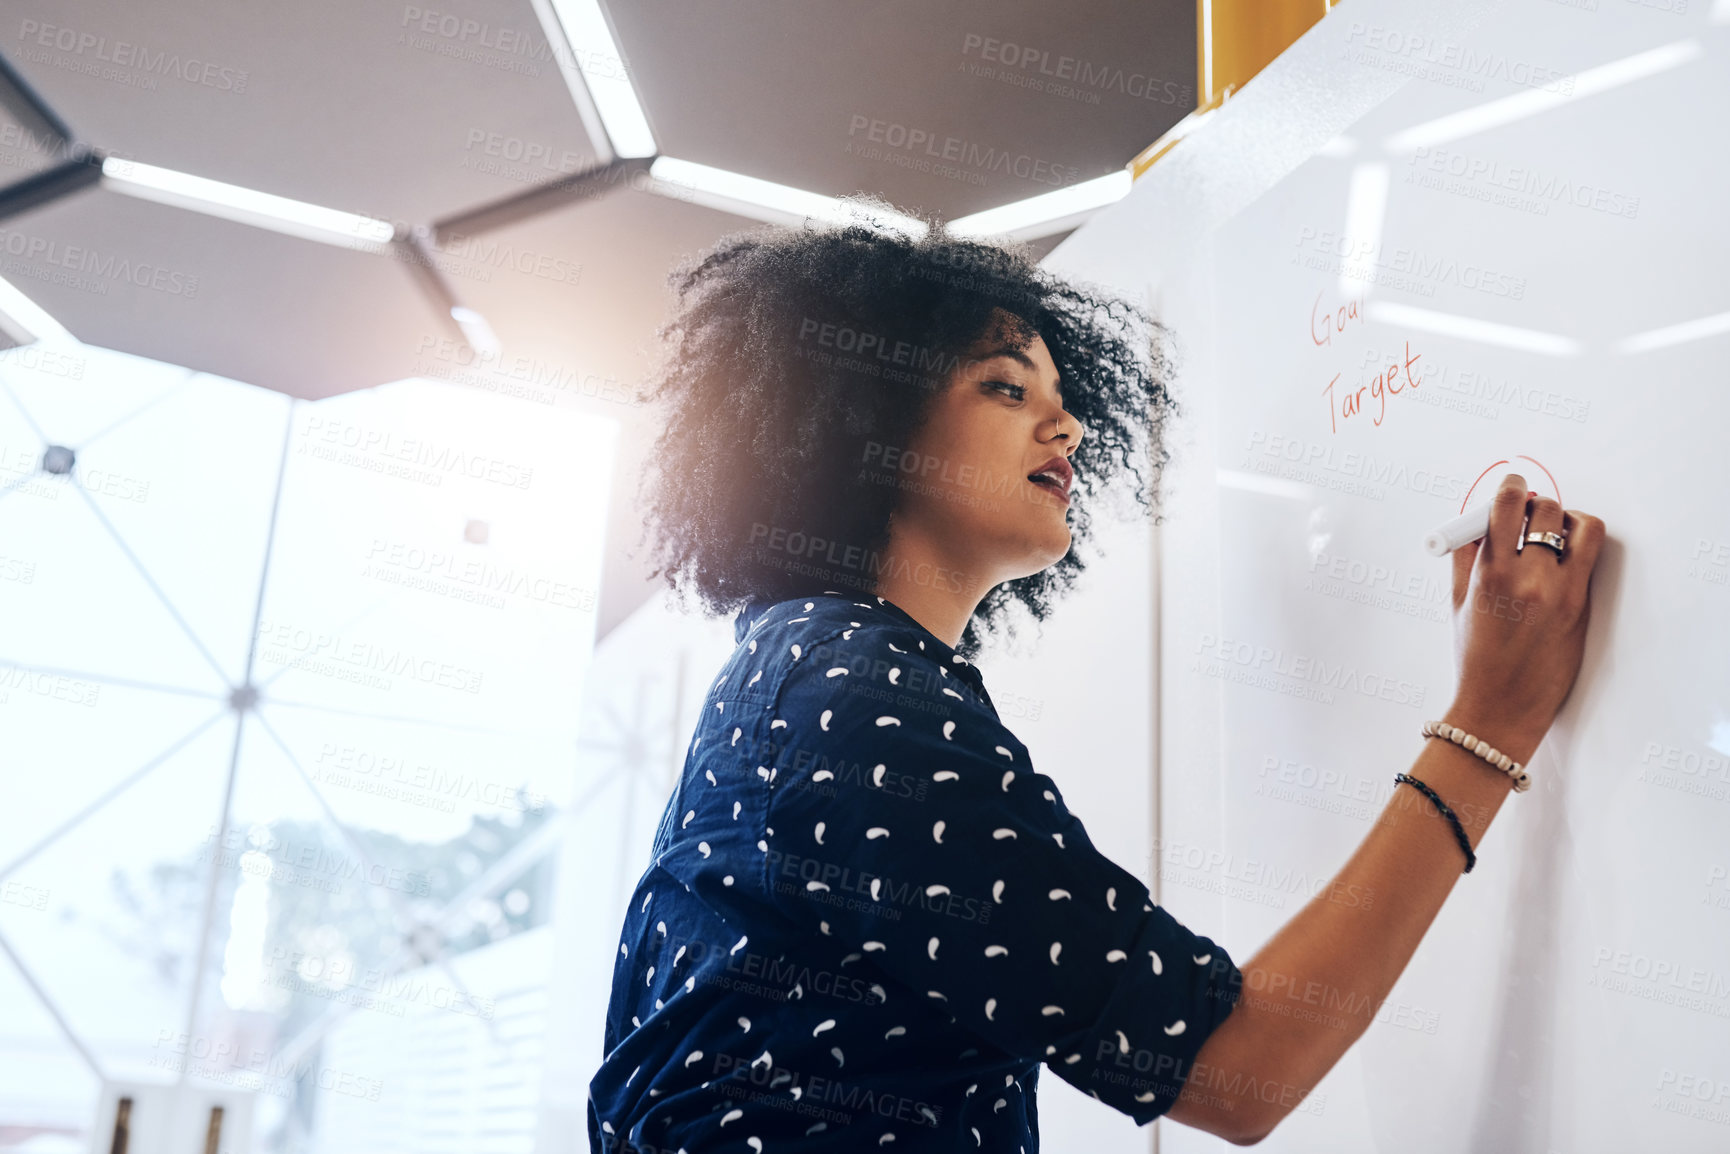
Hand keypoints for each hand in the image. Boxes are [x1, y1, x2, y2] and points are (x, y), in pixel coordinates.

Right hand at [1445, 472, 1605, 764]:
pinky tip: (1563, 558)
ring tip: (1553, 533)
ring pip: (1581, 526)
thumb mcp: (1459, 602)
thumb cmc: (1475, 656)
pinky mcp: (1582, 605)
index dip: (1512, 486)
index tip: (1513, 486)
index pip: (1508, 505)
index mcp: (1490, 574)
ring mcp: (1561, 591)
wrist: (1501, 705)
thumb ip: (1468, 555)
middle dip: (1535, 505)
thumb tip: (1478, 518)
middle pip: (1546, 509)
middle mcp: (1529, 578)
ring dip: (1566, 520)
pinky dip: (1578, 546)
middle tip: (1527, 515)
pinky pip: (1590, 556)